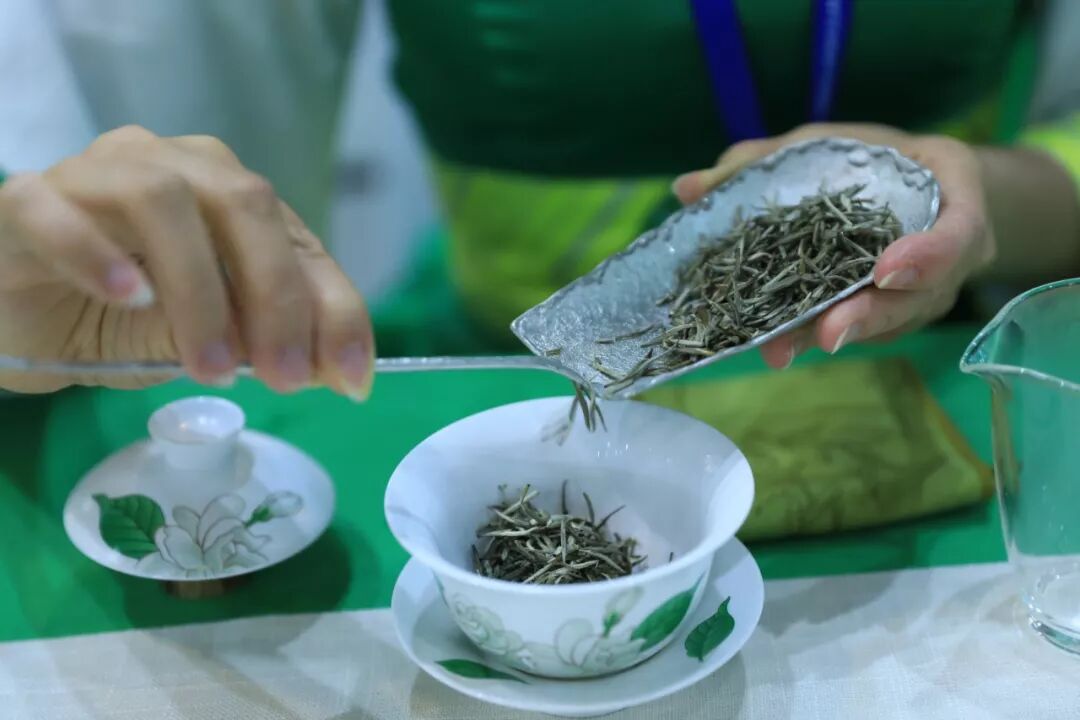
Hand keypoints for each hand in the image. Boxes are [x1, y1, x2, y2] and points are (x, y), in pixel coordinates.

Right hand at [0, 126, 373, 395]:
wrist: (16, 312)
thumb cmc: (118, 319)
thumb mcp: (206, 339)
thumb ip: (264, 342)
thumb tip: (340, 372)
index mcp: (227, 195)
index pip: (298, 239)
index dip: (334, 308)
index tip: (352, 378)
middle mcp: (172, 166)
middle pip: (243, 203)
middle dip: (277, 296)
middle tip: (284, 377)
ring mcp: (97, 174)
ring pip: (161, 200)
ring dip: (199, 290)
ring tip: (208, 367)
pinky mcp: (25, 201)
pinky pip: (58, 211)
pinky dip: (99, 255)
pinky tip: (129, 299)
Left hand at [671, 123, 995, 368]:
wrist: (926, 190)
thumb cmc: (879, 161)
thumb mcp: (831, 143)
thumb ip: (765, 162)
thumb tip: (687, 188)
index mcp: (954, 205)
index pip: (957, 236)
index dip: (926, 257)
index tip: (884, 270)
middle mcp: (944, 262)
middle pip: (913, 299)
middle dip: (865, 317)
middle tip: (827, 334)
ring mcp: (920, 297)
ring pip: (883, 324)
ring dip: (831, 336)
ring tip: (781, 350)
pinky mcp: (893, 317)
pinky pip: (863, 329)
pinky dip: (818, 334)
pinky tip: (775, 342)